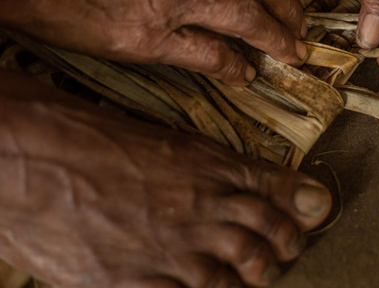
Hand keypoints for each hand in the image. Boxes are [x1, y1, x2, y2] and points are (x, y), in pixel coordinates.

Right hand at [0, 70, 331, 286]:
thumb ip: (206, 165)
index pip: (276, 191)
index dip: (297, 208)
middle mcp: (204, 209)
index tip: (308, 215)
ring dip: (252, 279)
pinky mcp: (140, 283)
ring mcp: (175, 250)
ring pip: (239, 276)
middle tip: (284, 253)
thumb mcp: (161, 140)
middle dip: (284, 248)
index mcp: (211, 167)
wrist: (36, 159)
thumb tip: (238, 180)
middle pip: (268, 238)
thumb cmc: (92, 140)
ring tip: (252, 279)